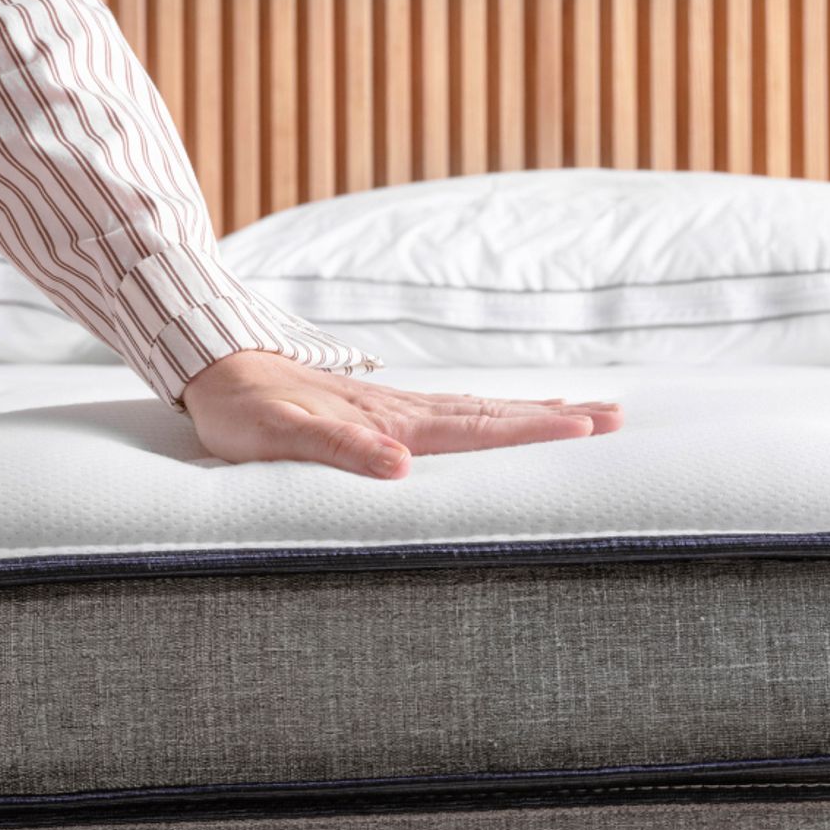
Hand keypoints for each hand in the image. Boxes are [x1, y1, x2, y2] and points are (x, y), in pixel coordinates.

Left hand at [181, 352, 621, 478]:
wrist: (212, 363)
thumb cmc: (241, 409)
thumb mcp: (280, 434)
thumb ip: (338, 448)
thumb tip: (401, 466)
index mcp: (391, 422)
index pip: (477, 428)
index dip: (534, 430)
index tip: (588, 428)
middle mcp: (404, 410)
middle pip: (494, 413)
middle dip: (557, 416)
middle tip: (617, 415)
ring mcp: (396, 405)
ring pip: (480, 409)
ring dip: (534, 411)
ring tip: (585, 411)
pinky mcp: (383, 408)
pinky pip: (455, 411)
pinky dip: (494, 412)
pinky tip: (505, 415)